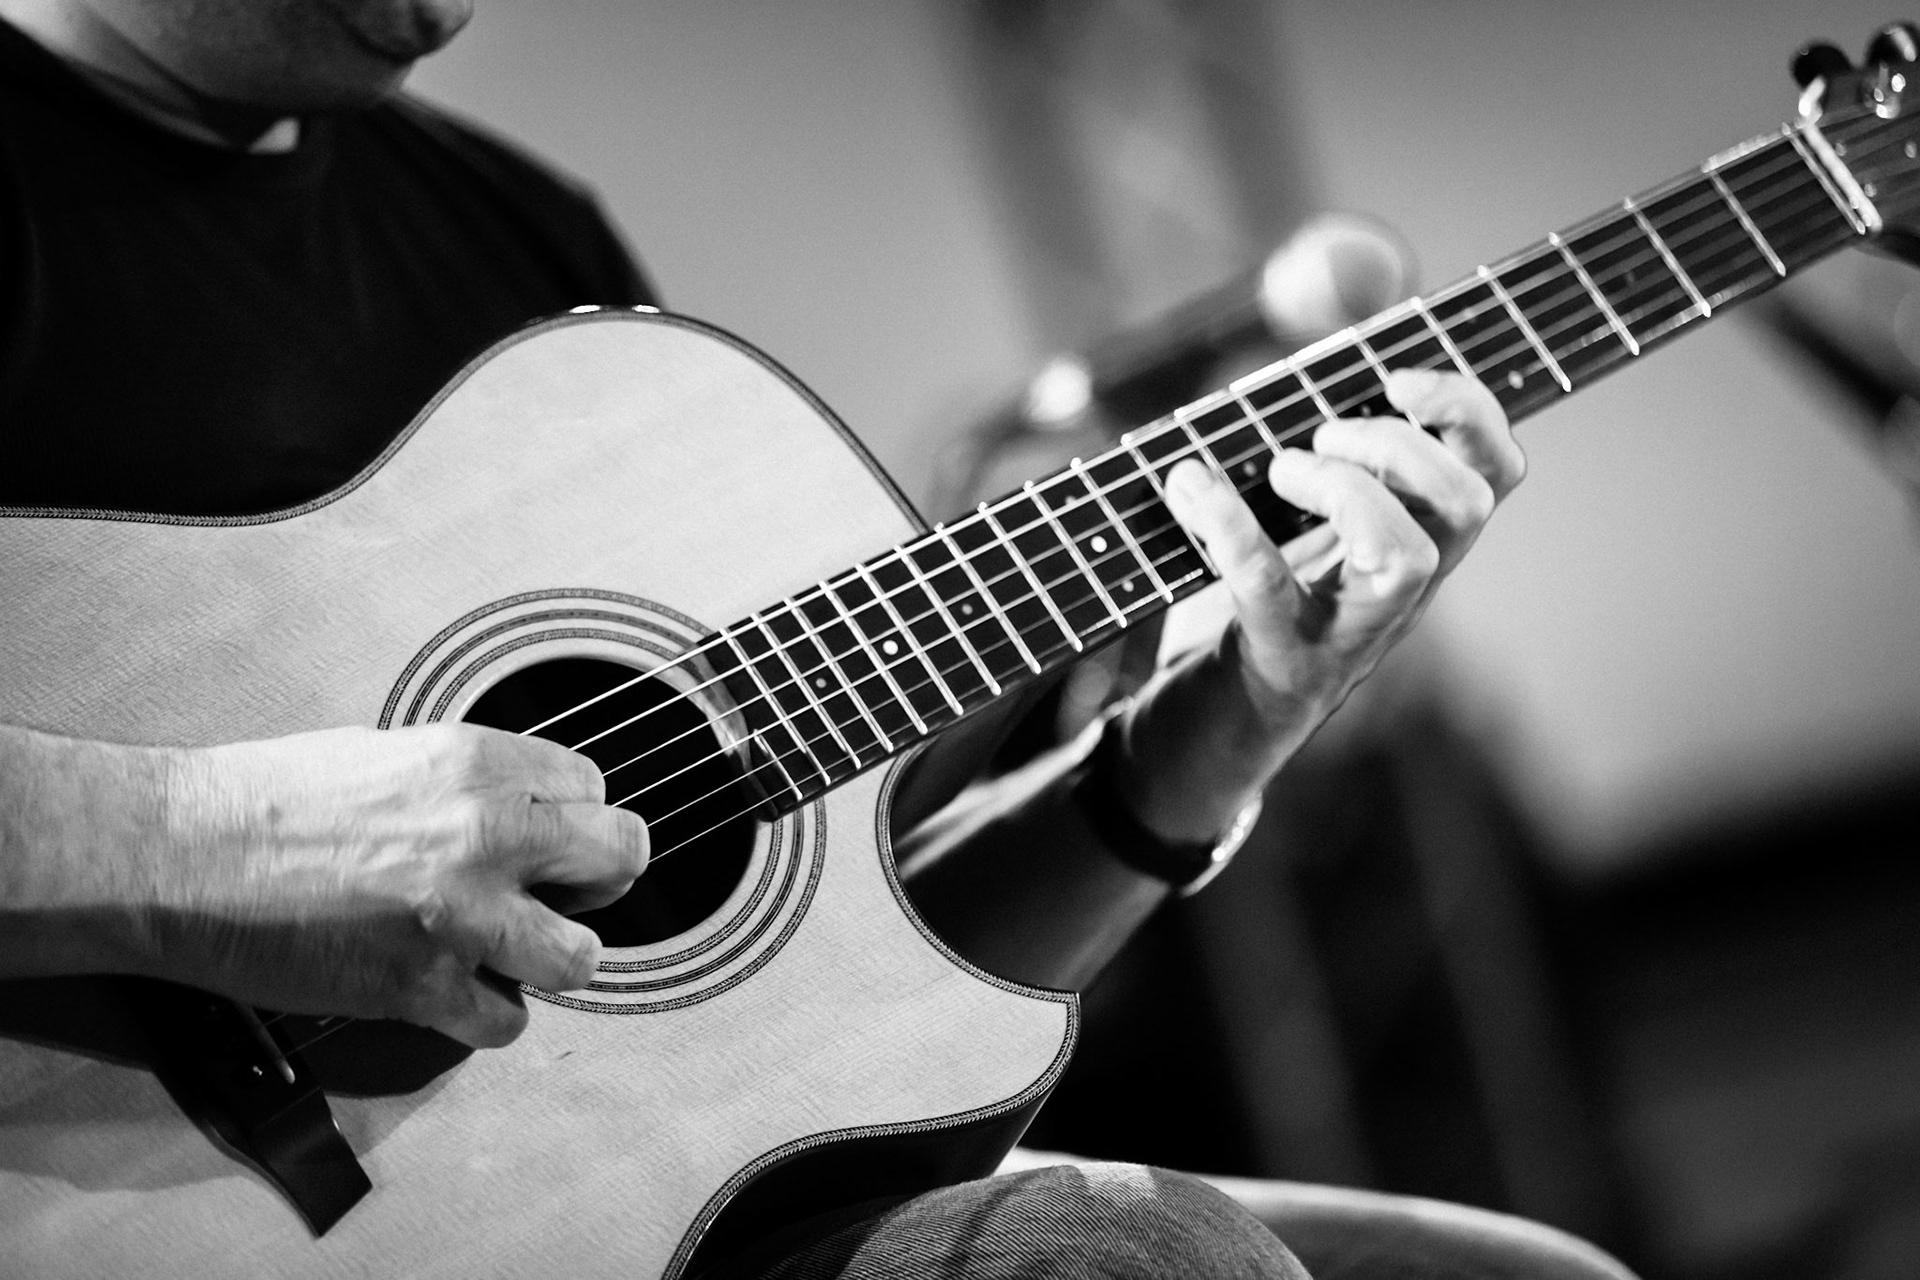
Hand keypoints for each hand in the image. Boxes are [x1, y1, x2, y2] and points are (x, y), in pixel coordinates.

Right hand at [146, 723, 647, 1046]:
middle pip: (621, 858)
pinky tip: (452, 991)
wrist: (179, 853)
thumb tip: (525, 807)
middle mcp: (487, 831)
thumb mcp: (393, 752)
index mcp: (479, 762)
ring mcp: (462, 914)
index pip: (593, 789)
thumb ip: (472, 782)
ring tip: (512, 952)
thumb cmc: (266, 798)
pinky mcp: (422, 986)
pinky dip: (485, 1016)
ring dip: (552, 959)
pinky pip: (505, 1021)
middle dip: (597, 881)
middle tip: (561, 894)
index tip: (552, 840)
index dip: (573, 821)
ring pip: (582, 957)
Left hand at [1121, 368, 1522, 841]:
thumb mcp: (1303, 517)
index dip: (1469, 409)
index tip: (1398, 376)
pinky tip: (1188, 486)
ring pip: (1412, 558)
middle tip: (1321, 439)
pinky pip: (1272, 591)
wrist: (1211, 737)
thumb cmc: (1258, 604)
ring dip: (1347, 491)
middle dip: (1402, 445)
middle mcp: (1404, 591)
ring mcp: (1350, 634)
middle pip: (1471, 505)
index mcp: (1420, 543)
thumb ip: (1323, 428)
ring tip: (1280, 473)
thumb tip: (1328, 284)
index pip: (1498, 469)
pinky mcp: (1281, 663)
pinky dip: (1230, 527)